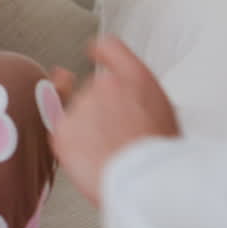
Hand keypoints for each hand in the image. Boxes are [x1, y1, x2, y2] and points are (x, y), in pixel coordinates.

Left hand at [51, 37, 179, 206]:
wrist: (145, 179)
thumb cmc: (158, 154)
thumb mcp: (164, 112)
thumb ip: (138, 95)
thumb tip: (125, 97)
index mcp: (135, 78)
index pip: (110, 47)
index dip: (100, 51)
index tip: (93, 52)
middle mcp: (105, 84)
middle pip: (93, 90)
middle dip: (100, 110)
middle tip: (117, 136)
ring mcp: (80, 106)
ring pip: (77, 115)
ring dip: (87, 130)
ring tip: (109, 152)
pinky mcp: (62, 130)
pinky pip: (64, 135)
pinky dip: (74, 147)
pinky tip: (92, 158)